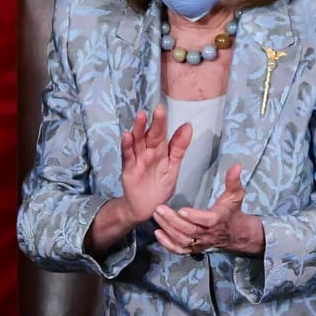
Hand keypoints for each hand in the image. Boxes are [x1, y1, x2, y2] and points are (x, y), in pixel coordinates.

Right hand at [119, 105, 191, 225]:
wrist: (147, 207)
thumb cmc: (160, 186)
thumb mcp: (173, 166)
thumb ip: (179, 146)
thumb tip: (188, 125)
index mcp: (160, 149)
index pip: (161, 132)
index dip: (161, 121)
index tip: (162, 108)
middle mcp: (147, 151)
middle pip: (148, 134)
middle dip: (151, 122)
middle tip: (156, 110)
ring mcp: (137, 159)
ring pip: (136, 142)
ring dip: (137, 129)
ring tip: (141, 117)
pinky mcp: (129, 170)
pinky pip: (128, 156)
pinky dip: (127, 147)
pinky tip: (127, 136)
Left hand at [152, 163, 263, 255]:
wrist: (234, 233)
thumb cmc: (231, 211)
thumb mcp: (235, 195)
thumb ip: (233, 181)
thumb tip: (236, 166)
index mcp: (217, 220)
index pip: (206, 221)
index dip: (194, 217)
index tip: (182, 210)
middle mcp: (208, 234)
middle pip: (189, 230)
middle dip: (173, 220)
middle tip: (159, 208)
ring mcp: (200, 243)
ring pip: (182, 240)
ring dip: (167, 229)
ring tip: (156, 216)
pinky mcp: (193, 248)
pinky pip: (179, 250)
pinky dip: (168, 244)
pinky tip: (158, 233)